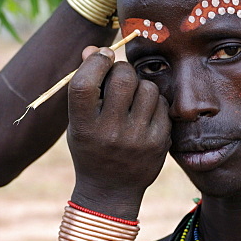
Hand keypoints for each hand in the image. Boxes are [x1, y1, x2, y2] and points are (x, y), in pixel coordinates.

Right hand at [66, 47, 170, 218]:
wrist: (110, 191)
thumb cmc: (91, 147)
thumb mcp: (78, 121)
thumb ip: (85, 86)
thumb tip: (95, 49)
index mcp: (83, 127)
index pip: (85, 83)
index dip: (95, 62)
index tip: (101, 57)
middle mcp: (109, 133)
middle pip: (122, 78)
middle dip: (121, 69)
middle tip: (118, 75)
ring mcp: (137, 139)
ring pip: (147, 87)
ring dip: (139, 85)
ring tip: (131, 98)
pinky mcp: (159, 142)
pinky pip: (161, 103)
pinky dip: (153, 102)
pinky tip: (143, 113)